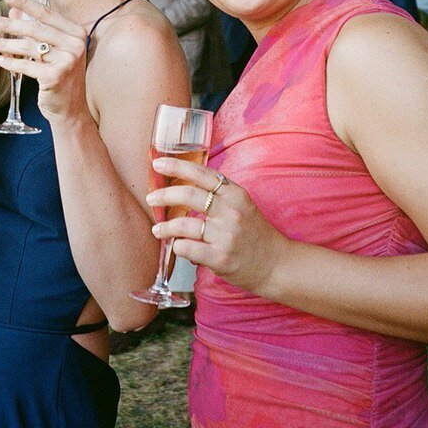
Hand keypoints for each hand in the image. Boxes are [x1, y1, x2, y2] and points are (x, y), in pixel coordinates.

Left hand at [0, 0, 89, 124]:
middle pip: (35, 28)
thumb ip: (36, 29)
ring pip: (28, 47)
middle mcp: (75, 44)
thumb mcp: (52, 50)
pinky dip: (10, 63)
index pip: (46, 13)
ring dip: (5, 44)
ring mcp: (67, 60)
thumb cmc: (61, 77)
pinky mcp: (55, 76)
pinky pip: (26, 65)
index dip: (25, 3)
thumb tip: (15, 11)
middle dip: (9, 24)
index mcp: (77, 33)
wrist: (72, 109)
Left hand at [147, 156, 289, 296]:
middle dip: (164, 195)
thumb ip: (218, 195)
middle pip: (189, 195)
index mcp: (236, 194)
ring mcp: (226, 235)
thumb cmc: (254, 233)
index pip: (202, 173)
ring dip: (165, 227)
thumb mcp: (242, 206)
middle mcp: (231, 211)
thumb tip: (183, 189)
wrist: (276, 264)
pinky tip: (176, 247)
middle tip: (151, 198)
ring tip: (157, 230)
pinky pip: (188, 248)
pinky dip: (177, 247)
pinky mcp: (221, 258)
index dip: (177, 166)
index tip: (158, 163)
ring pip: (184, 225)